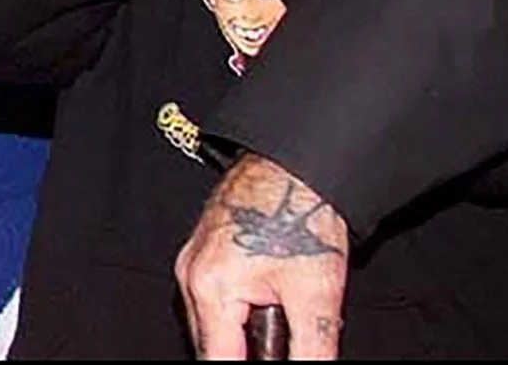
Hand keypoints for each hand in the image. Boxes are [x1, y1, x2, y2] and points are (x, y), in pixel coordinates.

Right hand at [176, 154, 347, 358]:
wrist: (293, 162)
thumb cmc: (301, 216)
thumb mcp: (317, 296)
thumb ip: (311, 351)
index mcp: (210, 289)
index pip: (218, 361)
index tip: (270, 360)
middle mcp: (189, 277)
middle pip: (211, 345)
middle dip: (245, 351)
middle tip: (283, 339)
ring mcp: (191, 262)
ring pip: (212, 323)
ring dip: (241, 334)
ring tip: (281, 316)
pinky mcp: (202, 253)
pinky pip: (212, 300)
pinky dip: (237, 312)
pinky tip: (268, 302)